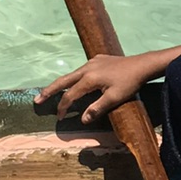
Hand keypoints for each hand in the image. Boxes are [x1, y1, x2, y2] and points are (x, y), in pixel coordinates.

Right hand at [35, 52, 152, 124]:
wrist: (143, 64)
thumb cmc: (130, 83)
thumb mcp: (114, 98)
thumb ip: (97, 109)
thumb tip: (82, 119)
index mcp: (89, 79)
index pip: (70, 95)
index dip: (62, 107)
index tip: (59, 117)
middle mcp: (86, 68)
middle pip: (62, 81)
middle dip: (49, 91)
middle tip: (37, 99)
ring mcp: (92, 62)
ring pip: (71, 75)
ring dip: (61, 84)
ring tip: (51, 92)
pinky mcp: (98, 59)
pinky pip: (82, 70)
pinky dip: (74, 78)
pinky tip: (77, 82)